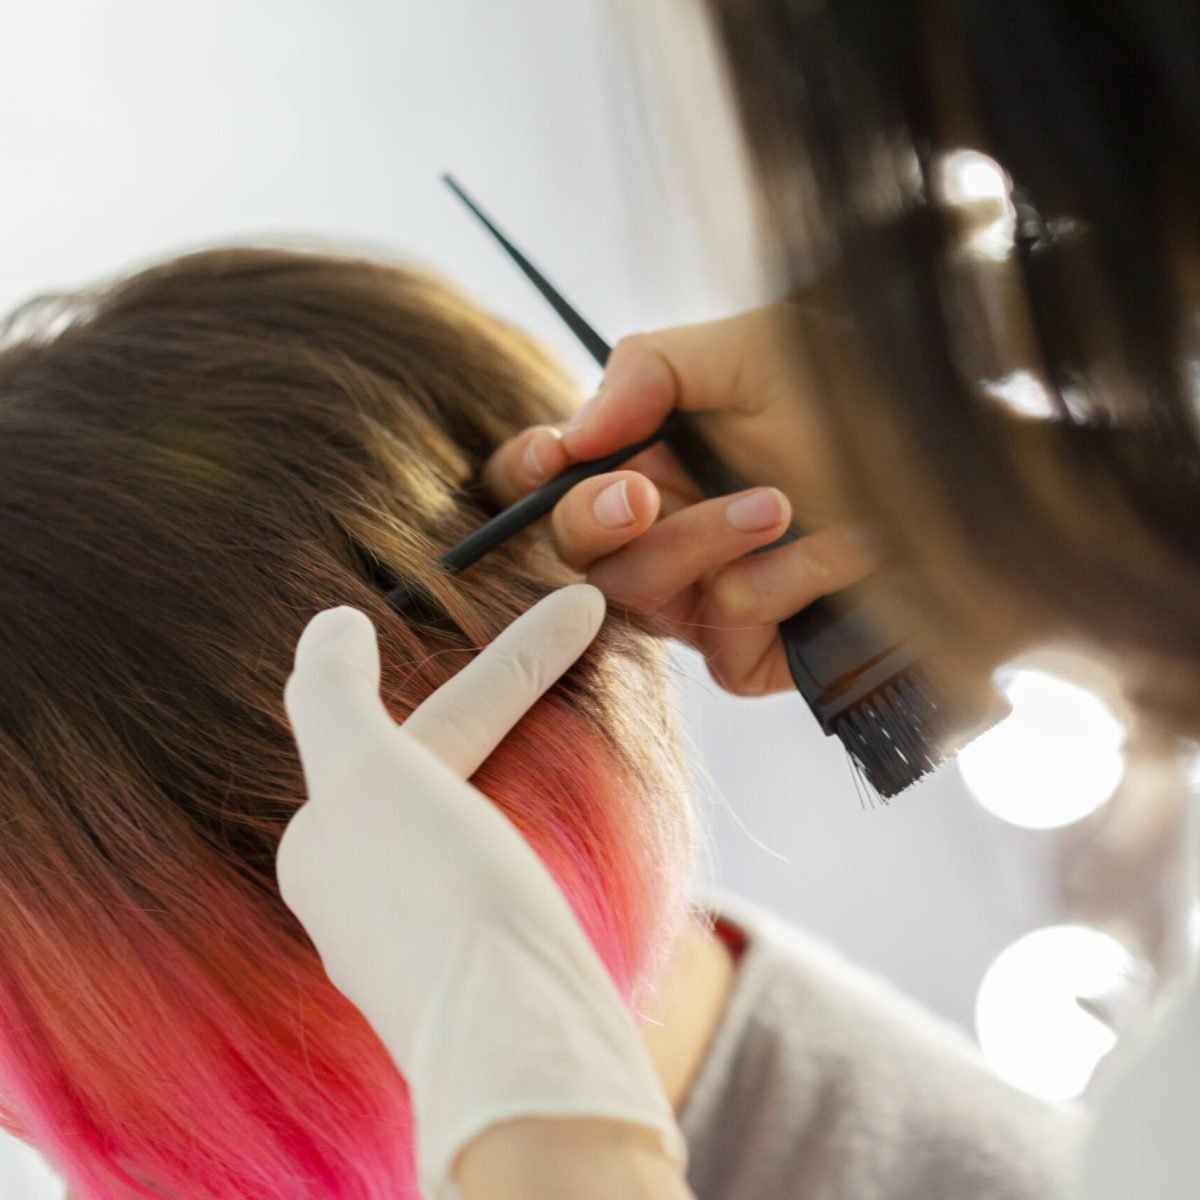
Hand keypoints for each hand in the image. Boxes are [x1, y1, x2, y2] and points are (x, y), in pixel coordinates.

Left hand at [276, 586, 684, 1199]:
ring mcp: (426, 947)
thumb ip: (334, 693)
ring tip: (585, 725)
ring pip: (480, 825)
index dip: (512, 663)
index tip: (576, 606)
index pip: (427, 722)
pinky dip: (541, 833)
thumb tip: (331, 625)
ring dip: (528, 768)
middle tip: (580, 632)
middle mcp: (362, 903)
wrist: (516, 1039)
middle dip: (509, 701)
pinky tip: (570, 838)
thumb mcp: (365, 773)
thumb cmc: (436, 897)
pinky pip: (509, 881)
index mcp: (325, 848)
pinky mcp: (488, 980)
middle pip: (446, 770)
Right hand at [484, 305, 877, 695]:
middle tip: (641, 491)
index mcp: (648, 458)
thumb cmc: (866, 398)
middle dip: (595, 521)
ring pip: (642, 599)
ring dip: (704, 542)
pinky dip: (782, 587)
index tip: (552, 455)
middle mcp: (664, 531)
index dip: (527, 475)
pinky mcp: (755, 652)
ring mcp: (705, 598)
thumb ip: (650, 368)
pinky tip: (845, 550)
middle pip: (578, 552)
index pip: (547, 480)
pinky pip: (724, 641)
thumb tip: (573, 433)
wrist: (973, 466)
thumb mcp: (755, 348)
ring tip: (781, 502)